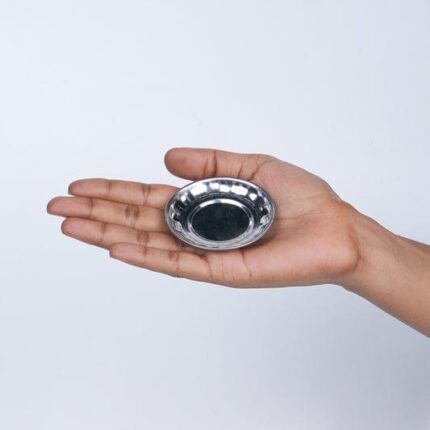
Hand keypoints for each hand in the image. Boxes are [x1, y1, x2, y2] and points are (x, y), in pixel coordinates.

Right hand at [46, 147, 359, 287]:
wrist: (334, 230)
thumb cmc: (302, 199)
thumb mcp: (253, 165)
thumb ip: (210, 162)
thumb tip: (166, 157)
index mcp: (204, 203)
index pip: (148, 197)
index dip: (113, 190)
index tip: (80, 185)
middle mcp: (198, 228)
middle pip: (138, 219)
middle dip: (97, 211)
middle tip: (57, 205)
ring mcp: (206, 251)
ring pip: (149, 242)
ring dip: (108, 233)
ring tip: (71, 224)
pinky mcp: (222, 270)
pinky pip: (178, 263)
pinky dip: (146, 256)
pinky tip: (116, 247)